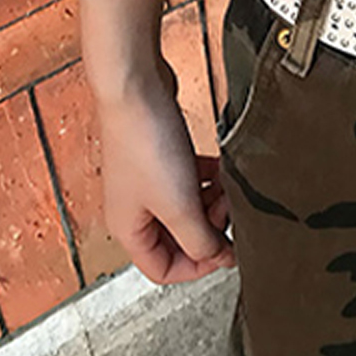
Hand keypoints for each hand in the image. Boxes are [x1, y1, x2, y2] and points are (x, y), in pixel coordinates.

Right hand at [95, 58, 235, 285]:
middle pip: (177, 238)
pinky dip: (207, 178)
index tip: (225, 250)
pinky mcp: (159, 154)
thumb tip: (220, 259)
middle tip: (227, 210)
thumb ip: (200, 240)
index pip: (162, 269)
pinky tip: (221, 167)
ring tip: (227, 187)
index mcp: (128, 229)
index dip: (196, 267)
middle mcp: (133, 208)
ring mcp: (146, 180)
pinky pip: (188, 179)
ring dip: (210, 202)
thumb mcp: (179, 205)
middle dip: (207, 228)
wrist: (135, 86)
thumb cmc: (146, 144)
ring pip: (186, 207)